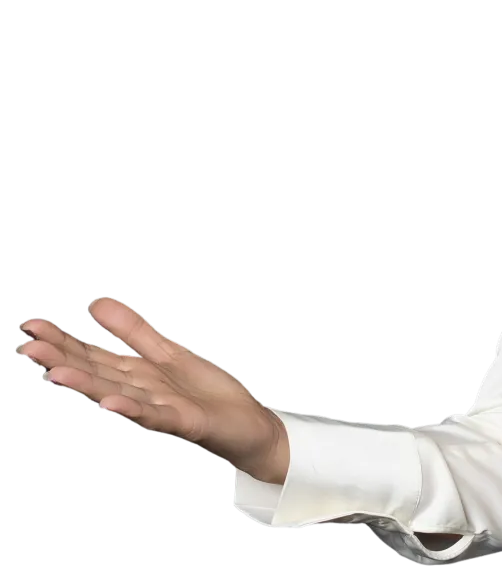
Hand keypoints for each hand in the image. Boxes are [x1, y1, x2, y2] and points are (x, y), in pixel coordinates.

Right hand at [17, 297, 287, 481]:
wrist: (247, 426)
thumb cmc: (205, 394)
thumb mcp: (167, 354)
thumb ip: (133, 332)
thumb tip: (96, 303)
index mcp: (135, 375)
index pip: (92, 356)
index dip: (63, 342)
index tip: (30, 327)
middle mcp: (140, 393)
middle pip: (97, 374)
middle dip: (62, 361)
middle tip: (26, 347)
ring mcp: (161, 409)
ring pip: (118, 394)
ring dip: (87, 385)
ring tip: (55, 373)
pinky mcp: (185, 422)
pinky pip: (156, 415)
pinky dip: (133, 409)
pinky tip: (111, 402)